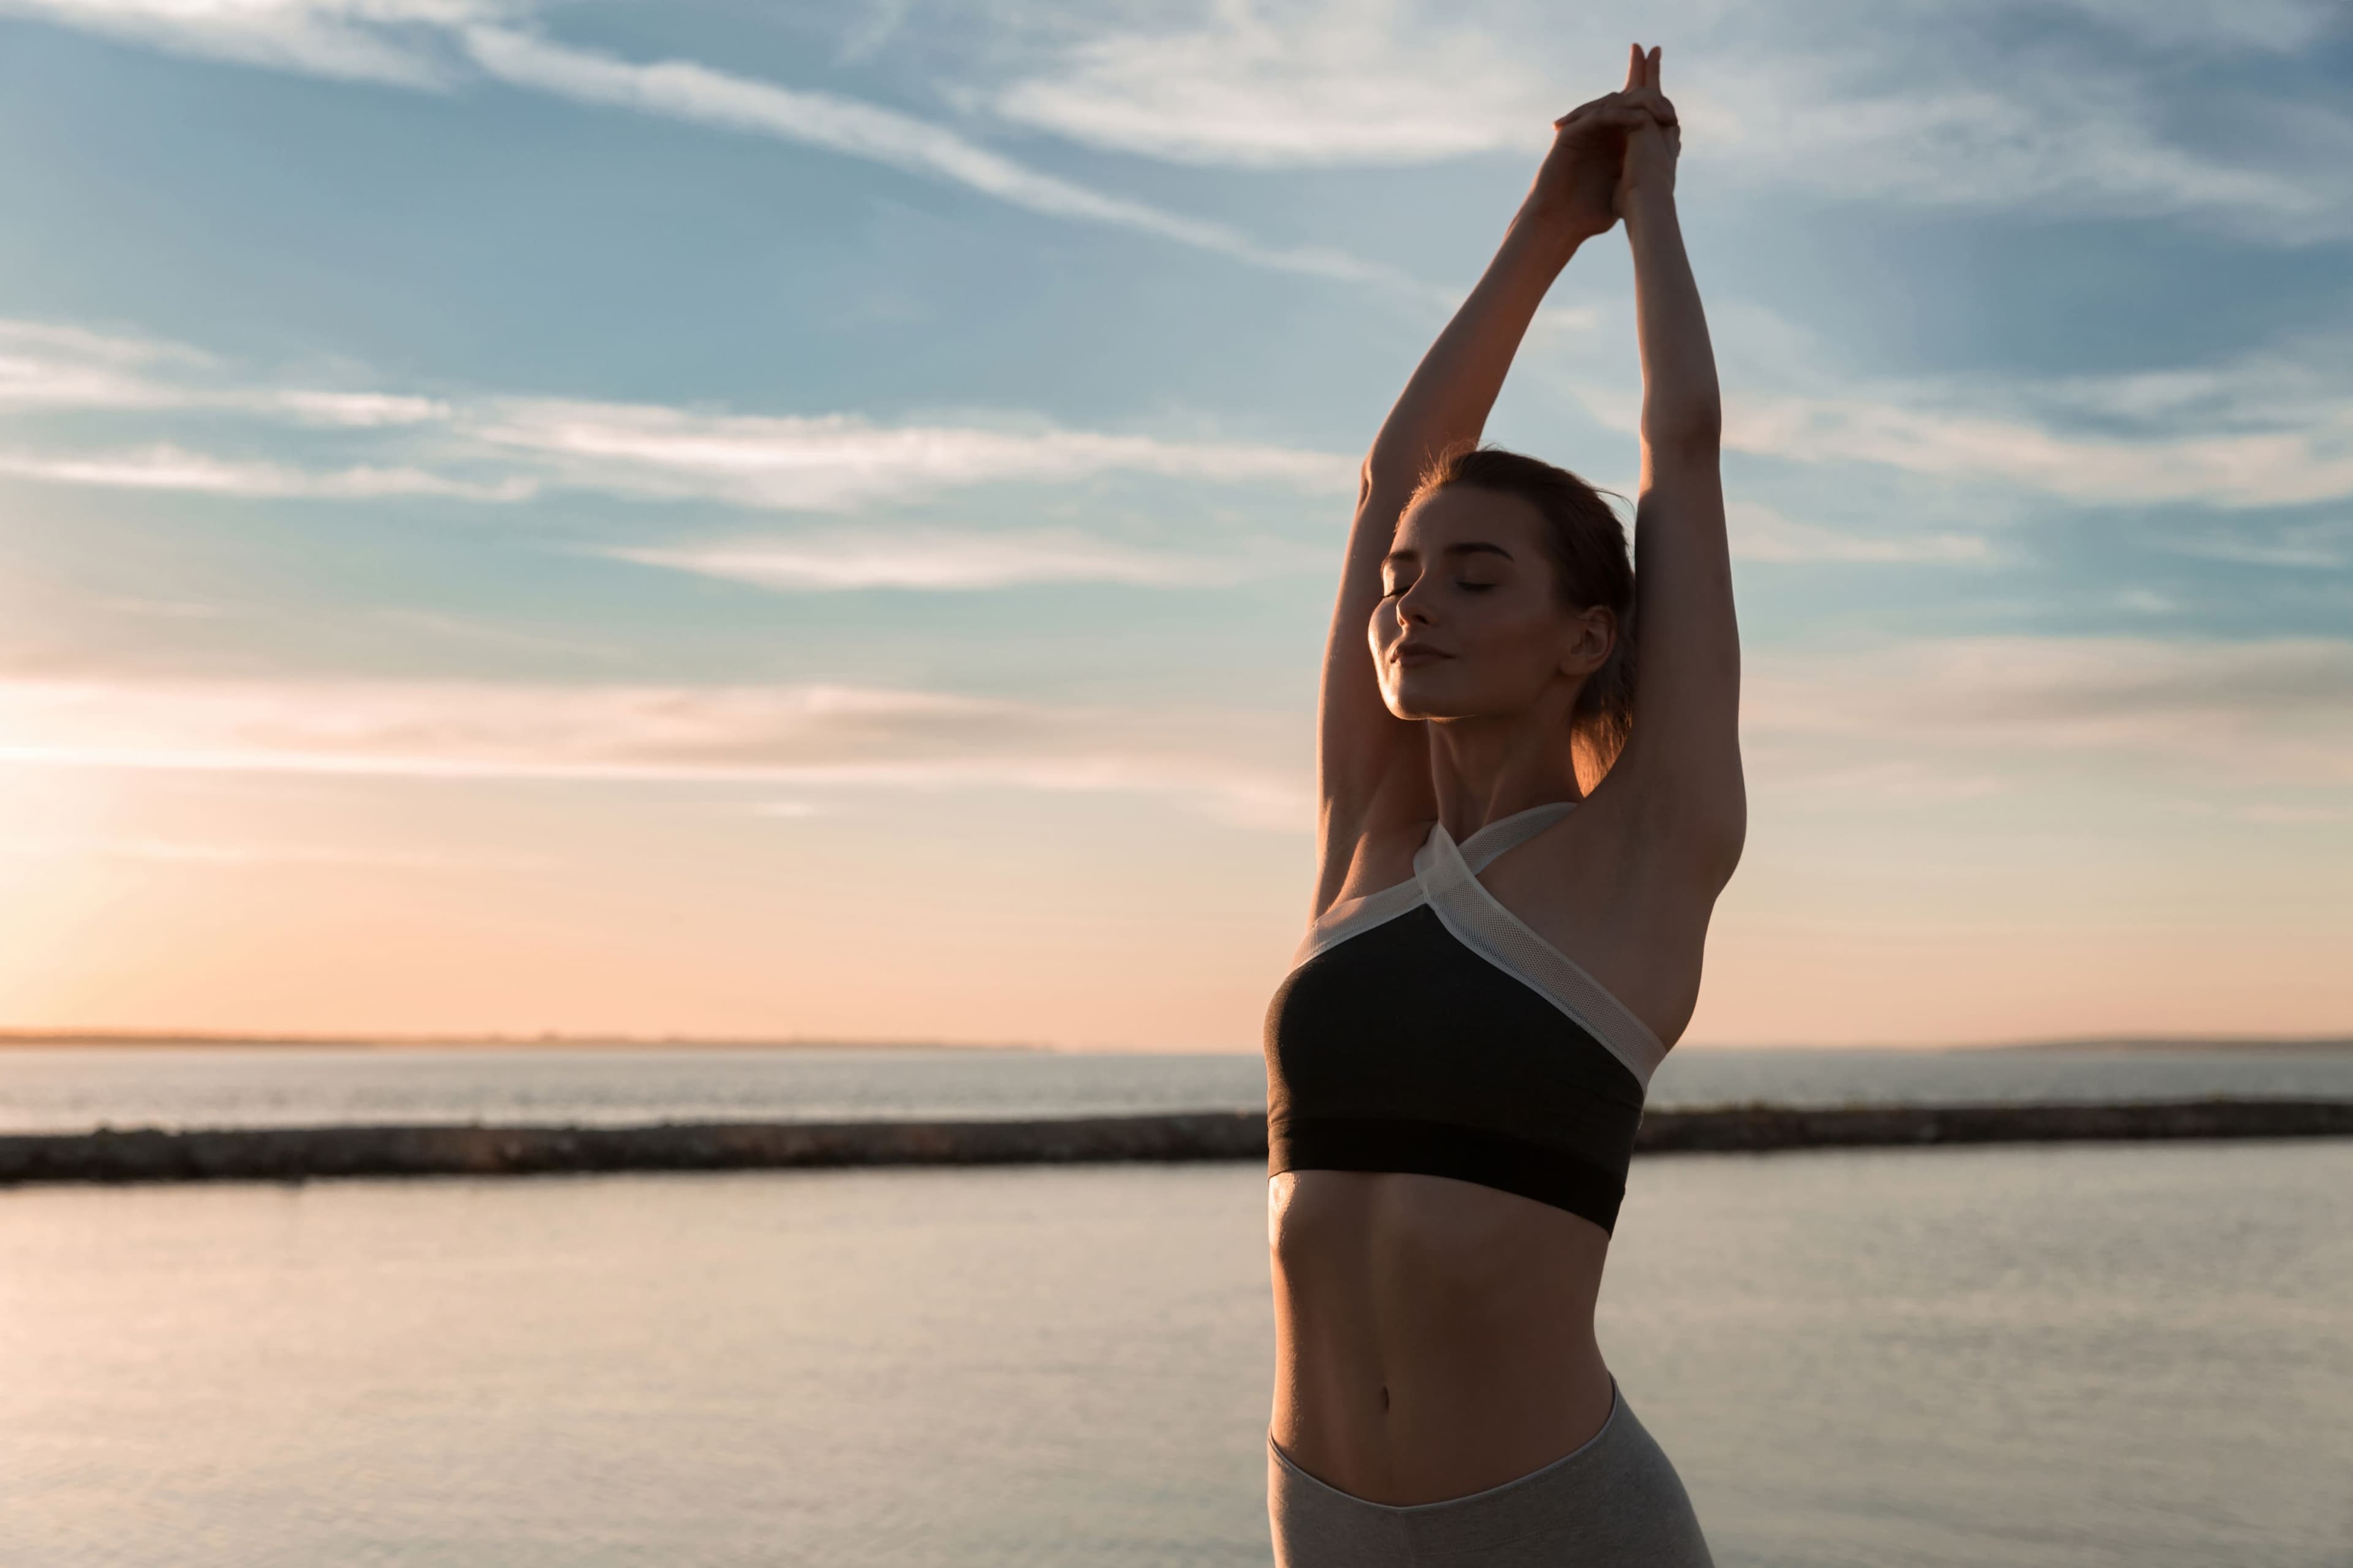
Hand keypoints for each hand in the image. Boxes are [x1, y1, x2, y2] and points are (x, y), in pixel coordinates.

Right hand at [1524, 44, 1678, 241]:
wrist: (1558, 224)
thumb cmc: (1588, 217)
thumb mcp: (1624, 193)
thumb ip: (1639, 178)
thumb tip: (1666, 176)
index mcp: (1610, 143)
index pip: (1634, 115)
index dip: (1654, 110)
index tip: (1676, 121)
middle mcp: (1597, 132)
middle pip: (1625, 99)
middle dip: (1649, 96)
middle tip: (1671, 115)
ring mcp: (1583, 130)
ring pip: (1614, 103)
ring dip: (1639, 106)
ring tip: (1660, 118)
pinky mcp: (1570, 132)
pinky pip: (1599, 115)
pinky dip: (1620, 115)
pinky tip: (1639, 122)